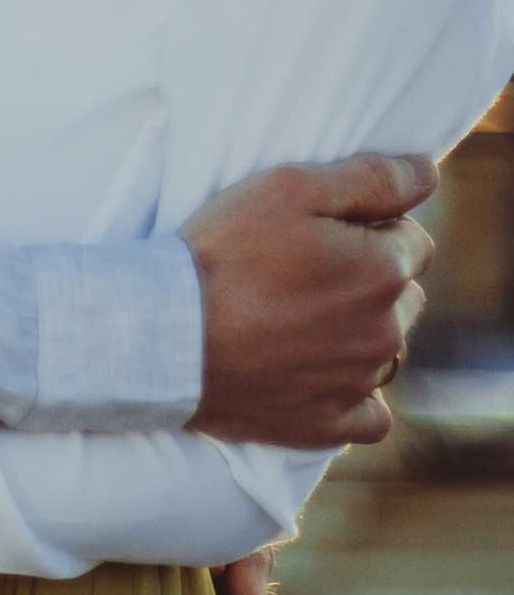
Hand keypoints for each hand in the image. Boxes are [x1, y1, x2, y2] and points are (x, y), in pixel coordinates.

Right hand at [182, 152, 434, 446]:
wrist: (167, 333)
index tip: (317, 230)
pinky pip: (370, 413)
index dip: (369, 226)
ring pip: (385, 349)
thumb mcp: (286, 188)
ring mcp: (360, 383)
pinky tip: (314, 373)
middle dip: (368, 279)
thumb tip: (427, 171)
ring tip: (292, 315)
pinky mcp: (331, 423)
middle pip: (403, 295)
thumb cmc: (222, 252)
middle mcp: (385, 331)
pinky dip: (353, 394)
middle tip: (300, 269)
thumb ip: (369, 178)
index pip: (412, 238)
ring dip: (358, 332)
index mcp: (383, 270)